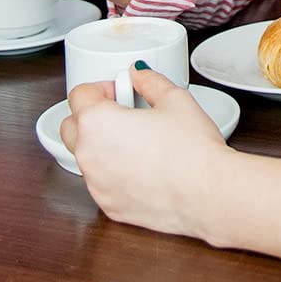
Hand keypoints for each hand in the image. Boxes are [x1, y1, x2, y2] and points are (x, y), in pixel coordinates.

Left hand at [60, 66, 228, 238]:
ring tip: (136, 140)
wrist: (209, 194)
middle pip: (71, 126)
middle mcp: (89, 155)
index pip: (79, 94)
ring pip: (85, 157)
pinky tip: (142, 167)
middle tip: (120, 113)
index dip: (101, 88)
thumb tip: (139, 74)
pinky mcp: (110, 207)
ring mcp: (97, 185)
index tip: (120, 91)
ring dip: (101, 145)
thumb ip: (148, 80)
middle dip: (91, 116)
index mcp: (97, 123)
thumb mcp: (173, 98)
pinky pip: (101, 182)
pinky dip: (112, 172)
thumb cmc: (192, 151)